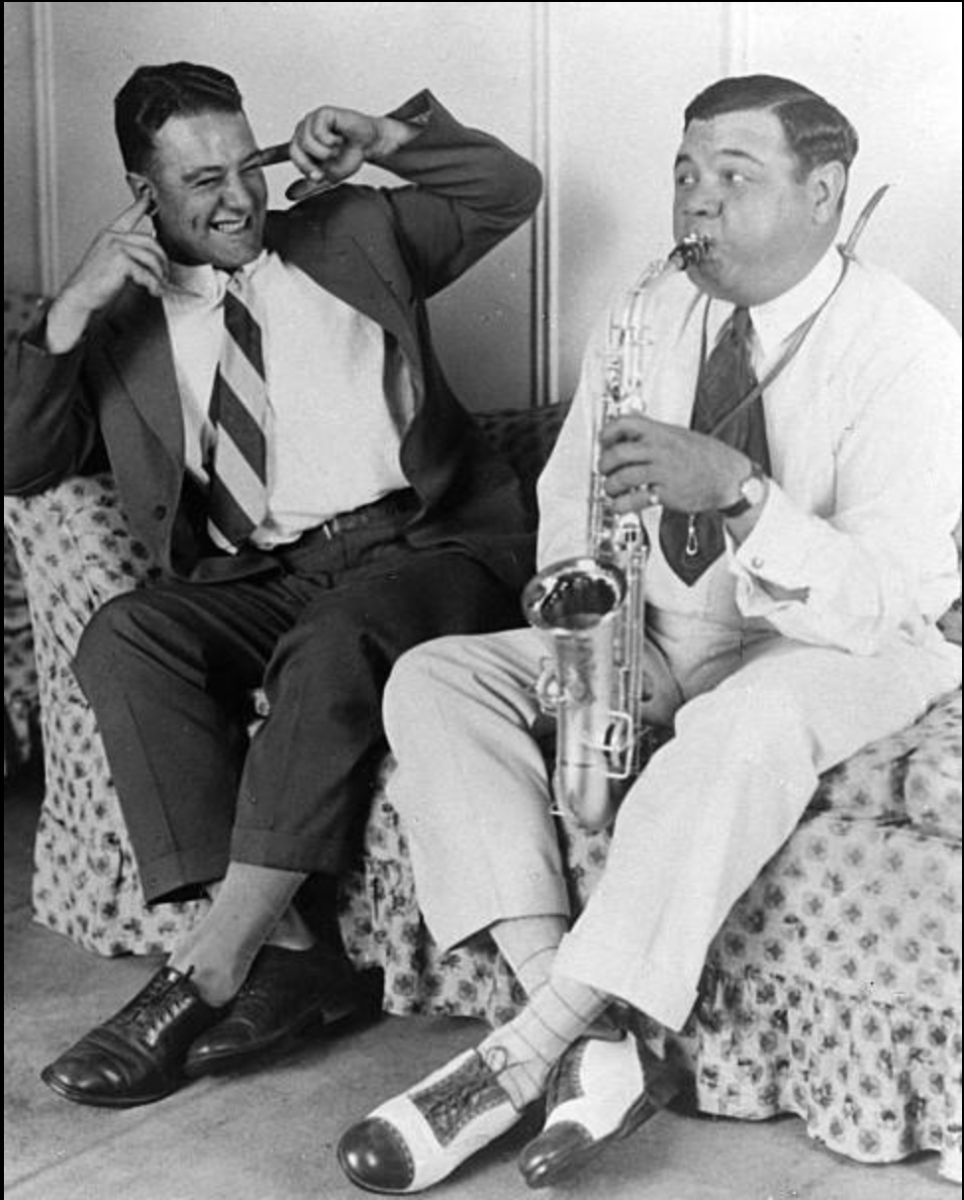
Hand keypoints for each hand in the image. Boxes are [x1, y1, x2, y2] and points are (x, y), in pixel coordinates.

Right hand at [46, 193, 168, 351]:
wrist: (81, 297)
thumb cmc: (95, 285)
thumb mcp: (111, 264)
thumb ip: (128, 256)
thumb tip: (153, 259)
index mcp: (109, 235)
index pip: (129, 215)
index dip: (141, 204)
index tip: (149, 194)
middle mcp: (113, 237)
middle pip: (150, 242)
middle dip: (162, 261)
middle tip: (164, 276)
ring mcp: (116, 246)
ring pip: (152, 258)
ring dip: (159, 275)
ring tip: (158, 287)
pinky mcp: (121, 260)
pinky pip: (147, 272)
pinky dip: (153, 284)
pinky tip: (153, 291)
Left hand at [286, 106, 417, 200]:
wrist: (369, 143)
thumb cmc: (350, 155)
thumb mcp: (328, 176)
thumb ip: (310, 185)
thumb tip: (289, 195)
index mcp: (302, 143)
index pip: (293, 156)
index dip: (306, 168)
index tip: (320, 175)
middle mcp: (304, 129)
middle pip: (296, 149)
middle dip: (313, 162)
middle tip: (329, 163)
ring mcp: (312, 120)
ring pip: (307, 142)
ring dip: (326, 152)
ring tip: (337, 149)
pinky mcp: (322, 113)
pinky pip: (318, 132)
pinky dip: (331, 141)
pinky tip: (339, 139)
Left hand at [598, 414, 748, 514]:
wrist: (730, 477)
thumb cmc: (707, 456)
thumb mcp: (680, 435)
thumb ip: (655, 433)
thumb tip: (629, 432)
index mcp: (662, 432)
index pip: (626, 423)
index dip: (608, 432)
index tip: (603, 441)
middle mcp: (660, 450)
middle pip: (618, 453)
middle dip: (604, 464)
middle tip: (604, 470)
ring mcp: (663, 471)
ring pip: (622, 477)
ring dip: (610, 486)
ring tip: (611, 490)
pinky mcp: (666, 493)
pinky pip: (634, 499)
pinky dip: (621, 505)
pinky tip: (620, 505)